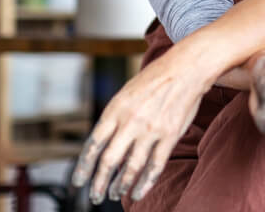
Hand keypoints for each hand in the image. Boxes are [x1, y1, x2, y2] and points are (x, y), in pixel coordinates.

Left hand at [70, 49, 210, 203]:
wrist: (186, 68)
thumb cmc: (155, 79)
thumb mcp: (126, 93)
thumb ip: (115, 117)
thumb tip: (104, 143)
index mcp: (116, 109)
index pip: (93, 144)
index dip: (84, 167)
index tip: (78, 182)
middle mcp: (131, 121)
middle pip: (109, 160)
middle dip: (99, 183)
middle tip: (94, 196)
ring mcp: (151, 129)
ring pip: (131, 166)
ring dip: (120, 185)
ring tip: (115, 195)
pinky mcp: (170, 135)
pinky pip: (155, 165)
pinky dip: (145, 183)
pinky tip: (138, 192)